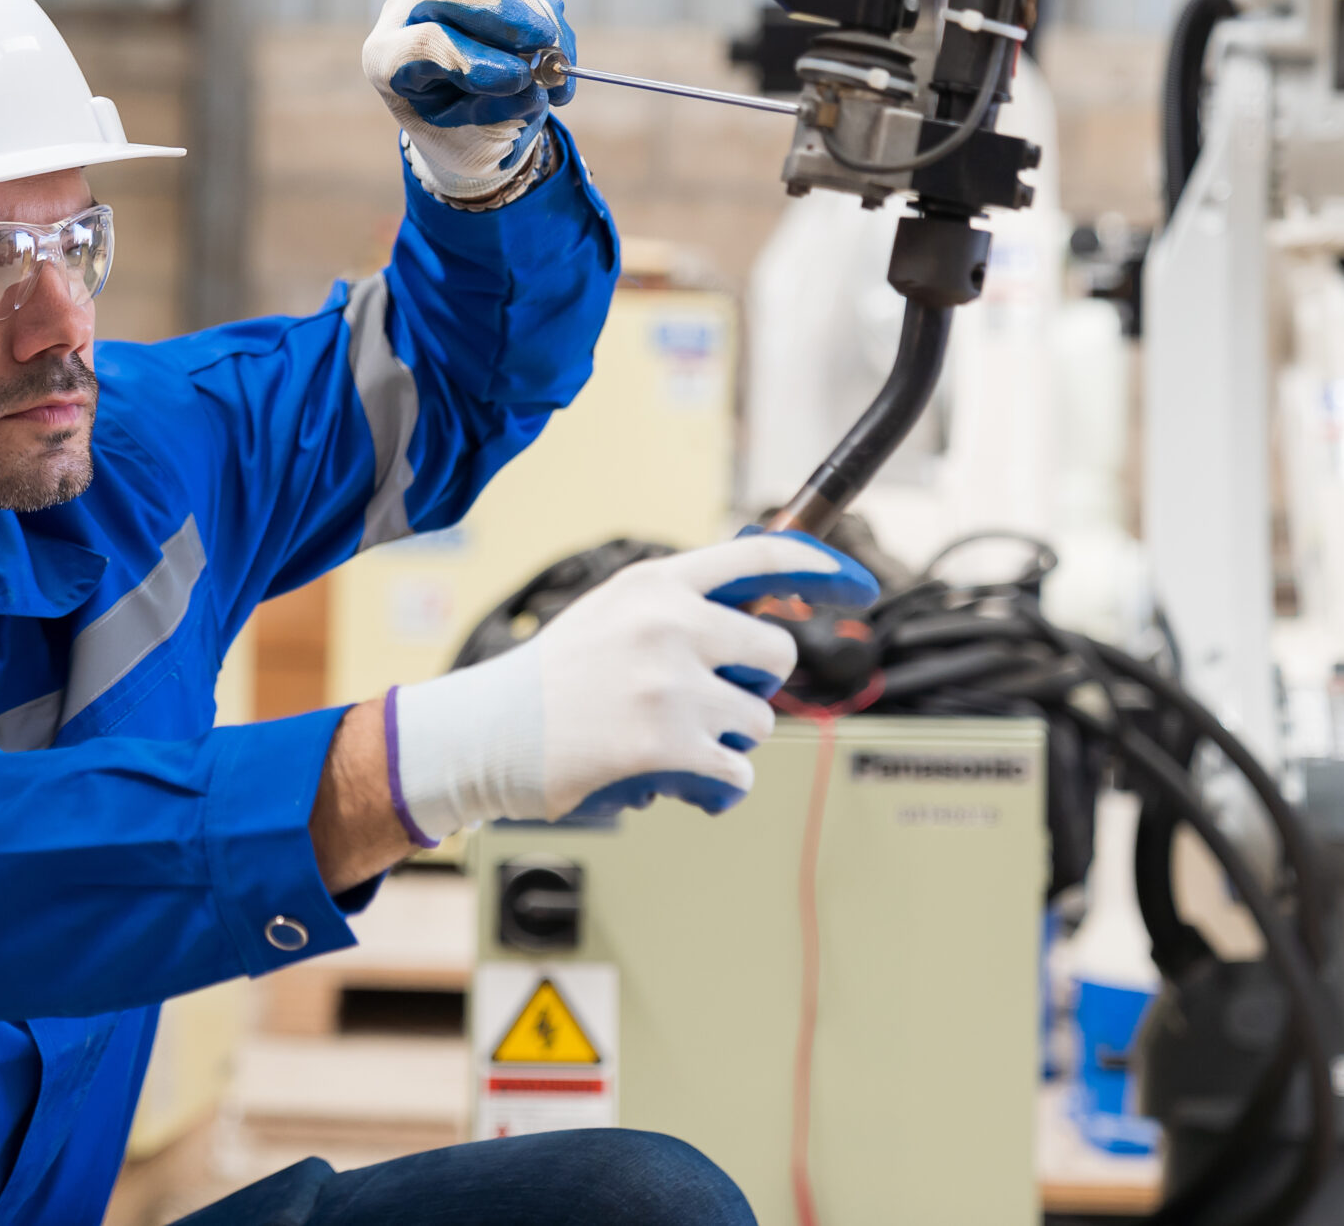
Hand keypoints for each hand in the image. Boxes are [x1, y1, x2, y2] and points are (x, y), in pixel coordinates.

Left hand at [361, 0, 575, 200]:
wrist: (464, 128)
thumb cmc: (460, 138)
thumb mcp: (473, 141)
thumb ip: (500, 116)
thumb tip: (535, 89)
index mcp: (384, 58)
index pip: (422, 45)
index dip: (473, 59)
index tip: (519, 81)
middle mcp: (404, 15)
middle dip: (504, 14)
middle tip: (548, 41)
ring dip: (539, 23)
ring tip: (564, 68)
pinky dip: (549, 22)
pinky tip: (562, 54)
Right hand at [384, 533, 871, 841]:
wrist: (483, 732)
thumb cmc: (548, 681)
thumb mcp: (611, 614)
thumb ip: (677, 609)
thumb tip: (759, 621)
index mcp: (656, 584)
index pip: (761, 557)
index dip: (823, 571)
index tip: (860, 587)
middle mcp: (669, 624)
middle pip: (778, 655)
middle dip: (755, 686)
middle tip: (709, 702)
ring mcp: (669, 683)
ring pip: (758, 722)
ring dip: (726, 741)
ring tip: (669, 742)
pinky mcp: (666, 744)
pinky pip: (736, 773)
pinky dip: (714, 785)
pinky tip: (671, 777)